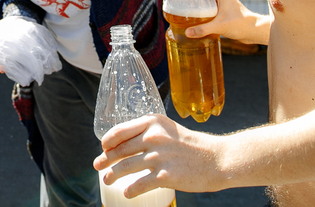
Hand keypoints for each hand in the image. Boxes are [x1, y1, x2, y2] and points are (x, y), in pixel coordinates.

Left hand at [94, 114, 226, 194]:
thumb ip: (149, 133)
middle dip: (106, 159)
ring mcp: (158, 157)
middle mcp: (153, 137)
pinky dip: (131, 190)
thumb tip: (127, 144)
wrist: (216, 159)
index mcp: (152, 122)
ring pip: (126, 167)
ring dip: (113, 174)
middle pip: (121, 150)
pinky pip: (140, 184)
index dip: (108, 141)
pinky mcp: (165, 176)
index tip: (103, 148)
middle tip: (98, 165)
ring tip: (107, 179)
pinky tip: (126, 193)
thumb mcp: (168, 130)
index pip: (120, 131)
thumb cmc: (192, 145)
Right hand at [185, 0, 269, 44]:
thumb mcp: (220, 26)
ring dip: (193, 5)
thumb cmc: (242, 24)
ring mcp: (221, 3)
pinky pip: (207, 8)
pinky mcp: (222, 11)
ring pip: (203, 0)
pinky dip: (199, 12)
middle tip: (176, 2)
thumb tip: (187, 33)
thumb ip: (203, 29)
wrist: (255, 31)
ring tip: (182, 11)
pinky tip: (193, 20)